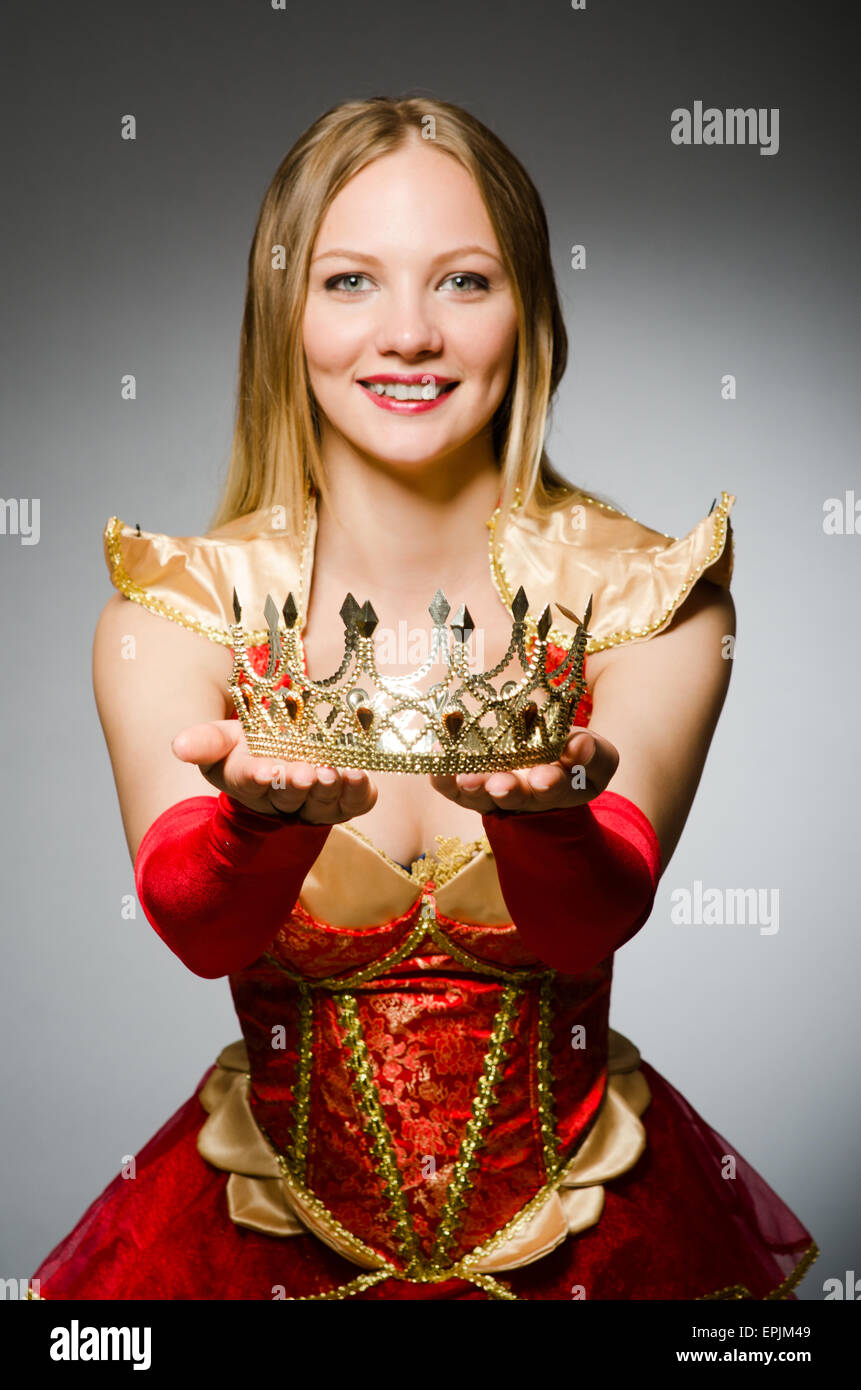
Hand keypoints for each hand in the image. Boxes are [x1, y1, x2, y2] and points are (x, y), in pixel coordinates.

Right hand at [170, 719, 377, 824]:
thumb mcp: (221, 739)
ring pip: (323, 802)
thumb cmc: (248, 746)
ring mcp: (316, 802)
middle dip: (297, 784)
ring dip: (330, 788)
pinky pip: (355, 802)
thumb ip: (204, 742)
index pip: (252, 782)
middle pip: (290, 795)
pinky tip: (359, 775)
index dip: (259, 777)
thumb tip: (178, 746)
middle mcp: (284, 798)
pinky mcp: (346, 800)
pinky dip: (359, 791)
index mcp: (250, 781)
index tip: (266, 770)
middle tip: (305, 773)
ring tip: (334, 772)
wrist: (286, 753)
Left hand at [429, 728, 618, 813]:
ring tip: (465, 776)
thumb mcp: (594, 751)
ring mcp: (494, 794)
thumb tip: (580, 746)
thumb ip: (592, 752)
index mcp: (562, 790)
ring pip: (480, 796)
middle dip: (507, 790)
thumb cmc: (573, 751)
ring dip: (473, 786)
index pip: (557, 789)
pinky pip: (452, 788)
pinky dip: (442, 778)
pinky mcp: (468, 788)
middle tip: (500, 784)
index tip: (543, 777)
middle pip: (514, 798)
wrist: (543, 748)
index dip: (550, 784)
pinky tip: (436, 759)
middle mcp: (525, 798)